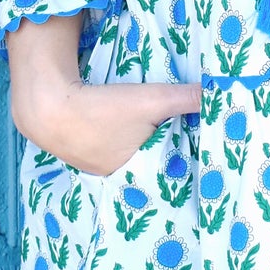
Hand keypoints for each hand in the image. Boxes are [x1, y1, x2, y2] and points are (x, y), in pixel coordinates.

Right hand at [11, 68, 202, 177]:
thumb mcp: (152, 99)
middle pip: (151, 167)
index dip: (186, 162)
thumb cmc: (103, 109)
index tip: (203, 155)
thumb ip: (188, 97)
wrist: (48, 108)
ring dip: (142, 149)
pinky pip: (112, 152)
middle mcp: (118, 177)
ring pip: (131, 160)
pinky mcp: (83, 154)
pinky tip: (124, 131)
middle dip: (167, 156)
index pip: (172, 172)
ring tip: (159, 135)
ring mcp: (98, 168)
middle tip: (187, 143)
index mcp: (138, 172)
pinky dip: (121, 143)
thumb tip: (222, 92)